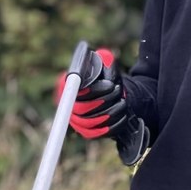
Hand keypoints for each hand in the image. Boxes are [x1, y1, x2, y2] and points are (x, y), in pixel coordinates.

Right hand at [55, 47, 149, 163]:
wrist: (114, 96)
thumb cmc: (107, 79)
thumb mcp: (105, 66)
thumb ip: (104, 60)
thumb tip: (104, 57)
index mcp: (68, 88)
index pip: (74, 92)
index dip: (93, 91)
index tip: (110, 85)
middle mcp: (69, 107)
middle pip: (82, 109)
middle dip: (104, 100)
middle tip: (117, 90)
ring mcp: (78, 122)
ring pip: (94, 122)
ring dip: (112, 110)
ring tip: (122, 101)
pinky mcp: (90, 133)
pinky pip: (102, 132)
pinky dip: (115, 122)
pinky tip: (123, 113)